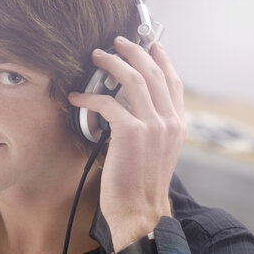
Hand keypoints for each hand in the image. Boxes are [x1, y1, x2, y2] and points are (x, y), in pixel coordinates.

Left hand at [69, 36, 185, 249]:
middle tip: (116, 43)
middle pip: (153, 73)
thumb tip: (128, 109)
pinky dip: (89, 98)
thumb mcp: (156, 152)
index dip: (161, 60)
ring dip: (112, 64)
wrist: (139, 210)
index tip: (150, 46)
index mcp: (176, 125)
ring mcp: (152, 125)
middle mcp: (169, 121)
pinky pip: (107, 103)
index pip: (173, 82)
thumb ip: (151, 128)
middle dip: (133, 52)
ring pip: (133, 80)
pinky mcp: (130, 133)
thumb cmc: (140, 185)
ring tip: (96, 56)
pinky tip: (77, 98)